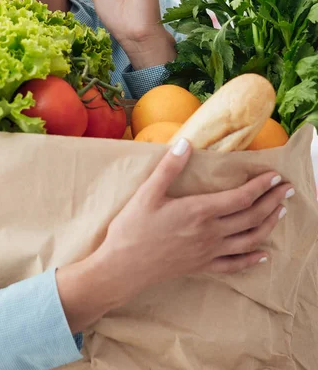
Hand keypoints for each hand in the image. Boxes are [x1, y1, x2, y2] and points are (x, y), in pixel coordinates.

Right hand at [57, 139, 294, 332]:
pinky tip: (263, 255)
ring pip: (248, 239)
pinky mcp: (202, 267)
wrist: (122, 268)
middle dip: (272, 202)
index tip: (275, 176)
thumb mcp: (148, 193)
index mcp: (199, 211)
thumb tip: (185, 143)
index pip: (240, 197)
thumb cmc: (133, 228)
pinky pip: (234, 265)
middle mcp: (210, 233)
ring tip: (280, 213)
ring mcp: (208, 252)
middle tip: (288, 190)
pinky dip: (252, 260)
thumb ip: (169, 168)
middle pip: (251, 216)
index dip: (260, 186)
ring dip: (268, 225)